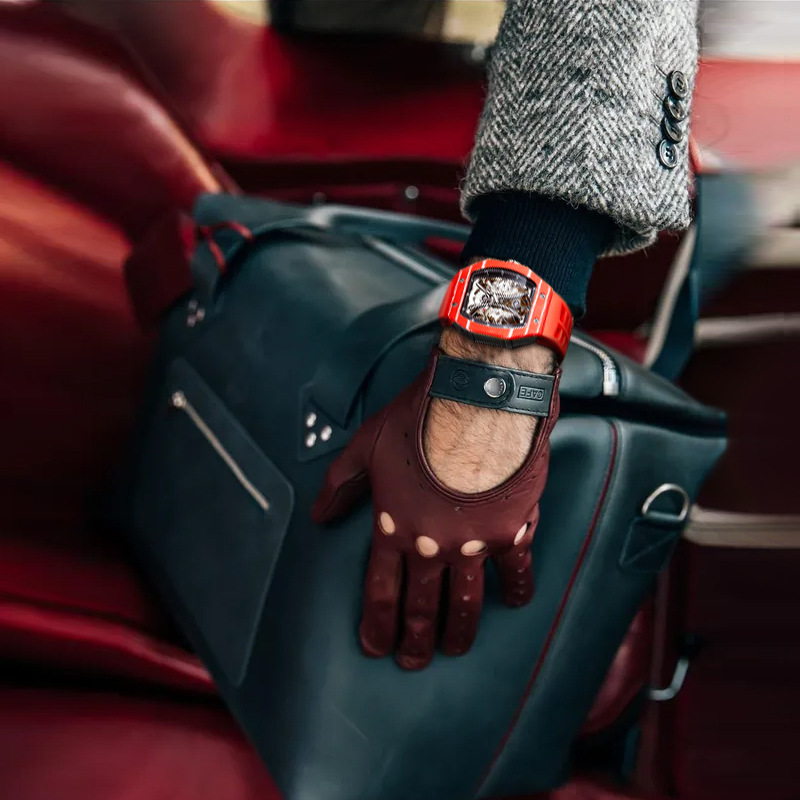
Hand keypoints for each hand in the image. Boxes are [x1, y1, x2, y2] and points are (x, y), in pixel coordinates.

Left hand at [312, 338, 559, 669]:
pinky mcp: (513, 530)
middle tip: (414, 664)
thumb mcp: (366, 446)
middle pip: (422, 607)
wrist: (477, 402)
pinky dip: (517, 591)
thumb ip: (341, 485)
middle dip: (415, 641)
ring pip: (466, 601)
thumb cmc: (418, 418)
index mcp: (395, 527)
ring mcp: (475, 544)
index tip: (376, 648)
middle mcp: (432, 546)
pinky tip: (514, 604)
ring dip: (459, 631)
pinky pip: (517, 572)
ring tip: (456, 650)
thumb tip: (318, 515)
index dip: (377, 624)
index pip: (380, 590)